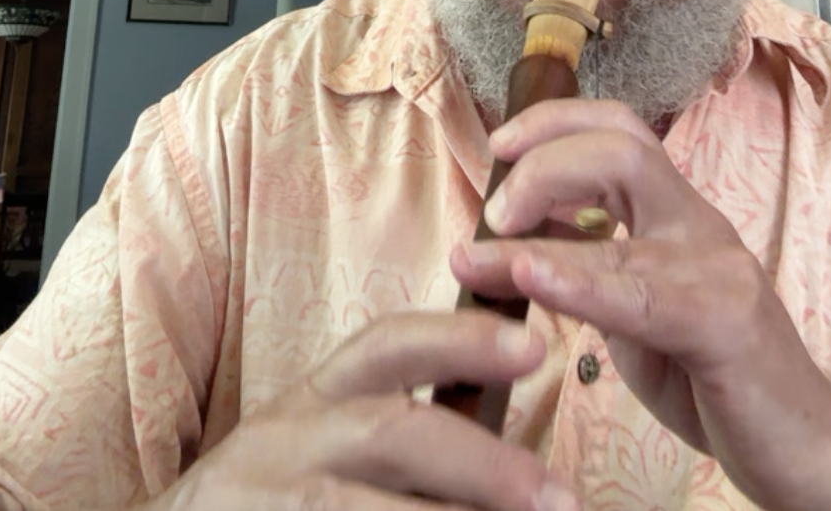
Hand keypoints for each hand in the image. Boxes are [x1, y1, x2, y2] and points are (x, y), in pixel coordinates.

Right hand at [148, 311, 579, 510]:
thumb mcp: (322, 445)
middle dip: (482, 462)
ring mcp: (270, 499)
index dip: (461, 337)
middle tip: (560, 497)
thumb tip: (514, 469)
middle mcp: (287, 438)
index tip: (534, 346)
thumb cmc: (270, 493)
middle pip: (391, 430)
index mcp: (313, 398)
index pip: (387, 344)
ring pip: (361, 509)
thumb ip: (396, 438)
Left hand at [452, 99, 830, 510]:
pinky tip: (532, 277)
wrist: (803, 447)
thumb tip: (513, 239)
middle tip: (493, 211)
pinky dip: (580, 281)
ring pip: (624, 214)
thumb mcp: (634, 308)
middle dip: (545, 162)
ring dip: (535, 229)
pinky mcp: (726, 323)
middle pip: (623, 146)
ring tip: (475, 253)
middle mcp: (696, 224)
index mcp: (673, 214)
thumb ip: (588, 266)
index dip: (555, 124)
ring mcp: (716, 268)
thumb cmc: (708, 375)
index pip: (619, 132)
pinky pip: (641, 294)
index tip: (499, 144)